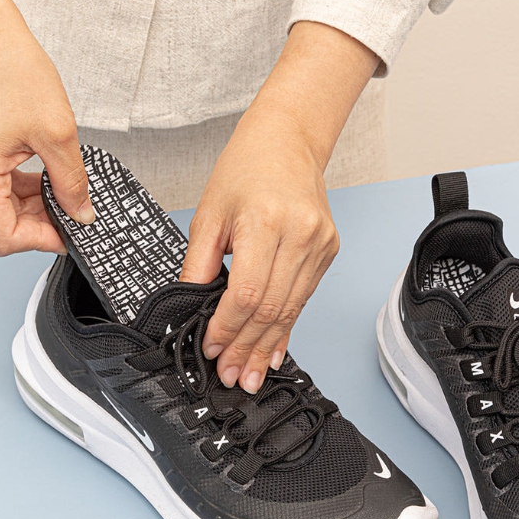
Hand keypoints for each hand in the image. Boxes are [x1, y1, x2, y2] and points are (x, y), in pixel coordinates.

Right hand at [0, 0, 92, 254]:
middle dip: (38, 227)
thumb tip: (82, 215)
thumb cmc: (15, 71)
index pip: (4, 238)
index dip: (42, 241)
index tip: (71, 232)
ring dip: (32, 212)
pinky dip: (21, 196)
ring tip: (59, 189)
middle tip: (71, 210)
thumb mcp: (59, 134)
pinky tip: (43, 180)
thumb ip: (72, 183)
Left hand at [181, 107, 339, 393]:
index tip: (213, 350)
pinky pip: (304, 299)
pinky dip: (286, 328)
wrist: (288, 142)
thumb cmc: (247, 169)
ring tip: (252, 374)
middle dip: (248, 348)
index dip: (228, 328)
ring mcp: (320, 246)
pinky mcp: (328, 252)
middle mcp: (301, 235)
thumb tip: (190, 308)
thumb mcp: (209, 214)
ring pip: (290, 310)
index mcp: (267, 222)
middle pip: (272, 309)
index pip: (247, 293)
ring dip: (268, 347)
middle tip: (233, 376)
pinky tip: (274, 350)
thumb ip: (198, 265)